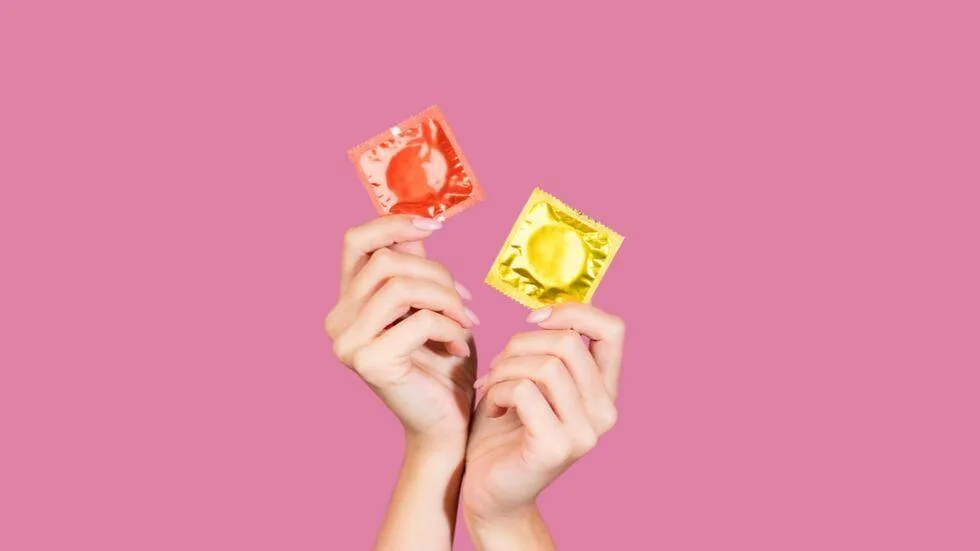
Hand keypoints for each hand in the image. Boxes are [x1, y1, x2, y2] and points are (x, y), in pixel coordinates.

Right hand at [325, 215, 478, 449]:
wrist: (447, 424)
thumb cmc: (444, 365)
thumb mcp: (433, 306)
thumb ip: (417, 270)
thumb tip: (419, 227)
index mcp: (347, 302)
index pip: (356, 242)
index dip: (394, 224)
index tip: (437, 226)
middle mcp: (338, 321)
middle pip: (387, 262)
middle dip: (437, 275)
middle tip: (467, 303)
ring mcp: (347, 343)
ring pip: (400, 287)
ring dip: (446, 300)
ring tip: (467, 322)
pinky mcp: (368, 362)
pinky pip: (418, 321)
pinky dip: (450, 328)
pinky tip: (461, 347)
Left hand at [462, 303, 624, 548]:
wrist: (487, 489)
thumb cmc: (503, 429)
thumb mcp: (531, 379)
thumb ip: (547, 350)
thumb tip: (548, 309)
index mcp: (603, 391)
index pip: (613, 329)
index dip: (573, 312)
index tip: (534, 320)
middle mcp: (604, 412)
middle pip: (569, 342)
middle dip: (521, 344)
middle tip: (498, 367)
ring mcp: (585, 433)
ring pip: (545, 365)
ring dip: (505, 369)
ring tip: (492, 389)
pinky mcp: (557, 447)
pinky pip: (525, 392)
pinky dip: (497, 392)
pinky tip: (491, 410)